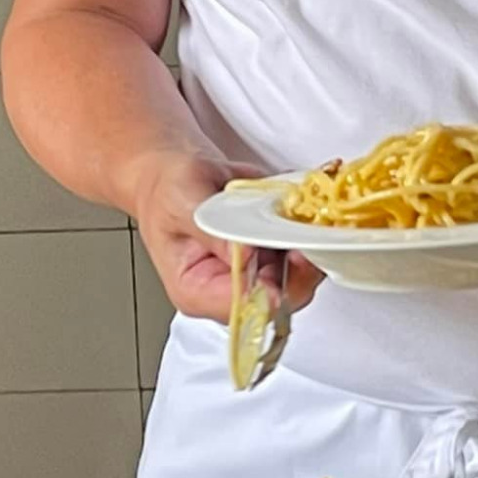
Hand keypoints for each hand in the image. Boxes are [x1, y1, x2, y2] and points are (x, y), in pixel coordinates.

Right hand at [130, 151, 321, 325]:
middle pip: (281, 296)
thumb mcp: (182, 201)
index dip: (274, 288)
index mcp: (198, 291)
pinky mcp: (275, 252)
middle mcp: (230, 288)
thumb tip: (244, 255)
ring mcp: (256, 271)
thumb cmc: (166, 188)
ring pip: (302, 274)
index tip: (292, 256)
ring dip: (311, 244)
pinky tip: (308, 208)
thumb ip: (213, 231)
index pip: (245, 308)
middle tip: (309, 230)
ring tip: (309, 215)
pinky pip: (305, 250)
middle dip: (303, 265)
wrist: (174, 170)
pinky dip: (312, 230)